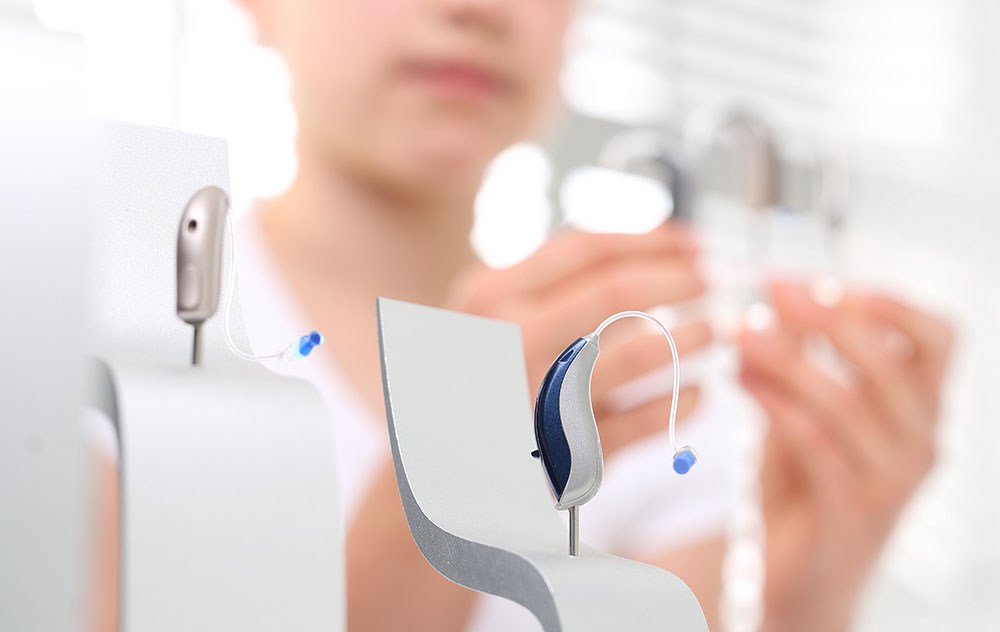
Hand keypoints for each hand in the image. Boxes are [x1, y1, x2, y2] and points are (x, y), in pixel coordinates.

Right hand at [447, 223, 712, 457]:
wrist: (434, 471)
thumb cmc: (475, 382)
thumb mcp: (487, 318)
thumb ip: (549, 283)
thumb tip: (647, 251)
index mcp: (490, 295)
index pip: (585, 248)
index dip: (650, 240)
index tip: (692, 243)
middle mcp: (509, 340)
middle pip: (617, 290)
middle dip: (679, 279)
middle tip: (713, 280)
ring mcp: (534, 397)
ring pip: (637, 355)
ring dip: (689, 338)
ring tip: (713, 331)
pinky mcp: (560, 453)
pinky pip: (640, 423)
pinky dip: (680, 404)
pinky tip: (698, 393)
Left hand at [738, 280, 953, 631]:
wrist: (796, 574)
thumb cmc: (803, 483)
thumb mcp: (804, 408)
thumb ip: (799, 360)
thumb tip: (773, 300)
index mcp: (916, 404)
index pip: (936, 337)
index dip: (887, 301)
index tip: (824, 279)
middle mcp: (918, 438)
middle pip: (889, 361)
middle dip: (825, 318)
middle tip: (772, 291)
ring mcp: (891, 479)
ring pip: (847, 400)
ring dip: (787, 358)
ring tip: (740, 332)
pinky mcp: (853, 511)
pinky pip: (816, 444)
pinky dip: (775, 403)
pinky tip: (741, 379)